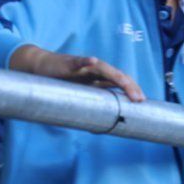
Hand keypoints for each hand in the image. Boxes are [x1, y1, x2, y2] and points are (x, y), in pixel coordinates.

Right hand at [10, 45, 144, 101]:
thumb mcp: (80, 91)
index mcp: (100, 77)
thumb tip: (101, 123)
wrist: (41, 66)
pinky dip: (85, 60)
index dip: (132, 90)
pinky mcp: (70, 62)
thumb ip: (92, 101)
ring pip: (104, 68)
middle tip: (139, 99)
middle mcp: (96, 69)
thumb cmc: (63, 80)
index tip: (142, 102)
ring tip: (125, 83)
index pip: (121, 82)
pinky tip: (92, 60)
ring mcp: (84, 65)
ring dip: (116, 76)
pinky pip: (78, 61)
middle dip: (130, 86)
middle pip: (117, 76)